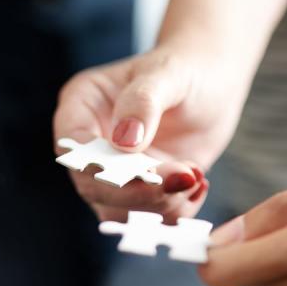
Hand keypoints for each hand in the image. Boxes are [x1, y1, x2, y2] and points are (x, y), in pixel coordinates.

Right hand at [53, 47, 242, 221]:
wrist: (213, 82)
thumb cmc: (185, 68)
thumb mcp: (166, 74)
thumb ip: (142, 102)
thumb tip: (124, 142)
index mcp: (80, 108)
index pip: (73, 148)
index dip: (99, 166)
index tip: (143, 170)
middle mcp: (89, 146)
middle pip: (92, 187)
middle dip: (138, 191)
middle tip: (186, 176)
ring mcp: (113, 174)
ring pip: (118, 211)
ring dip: (158, 205)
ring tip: (196, 176)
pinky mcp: (140, 193)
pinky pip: (149, 217)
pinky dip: (176, 210)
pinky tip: (199, 182)